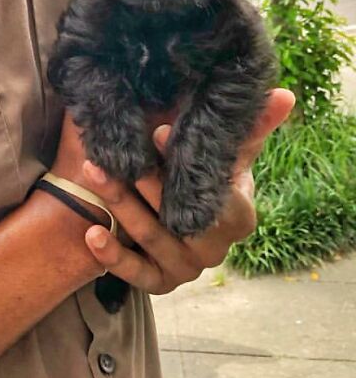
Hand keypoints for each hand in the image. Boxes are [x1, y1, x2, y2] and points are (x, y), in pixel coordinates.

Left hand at [79, 89, 294, 293]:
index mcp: (239, 217)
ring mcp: (188, 268)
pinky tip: (92, 233)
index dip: (184, 164)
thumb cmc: (206, 179)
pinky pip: (137, 274)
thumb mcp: (228, 155)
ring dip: (119, 205)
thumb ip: (250, 129)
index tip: (157, 131)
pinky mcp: (161, 283)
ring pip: (151, 237)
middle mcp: (215, 248)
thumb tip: (285, 95)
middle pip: (177, 215)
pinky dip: (114, 256)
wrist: (184, 221)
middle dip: (142, 182)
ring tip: (93, 172)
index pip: (215, 190)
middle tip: (110, 152)